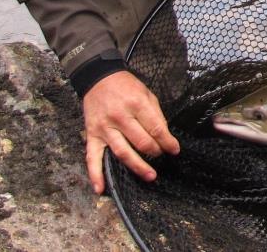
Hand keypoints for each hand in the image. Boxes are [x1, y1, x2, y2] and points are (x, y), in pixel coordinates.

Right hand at [81, 70, 179, 194]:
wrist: (99, 78)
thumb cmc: (126, 86)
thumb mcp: (146, 93)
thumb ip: (155, 114)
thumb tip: (164, 135)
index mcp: (136, 104)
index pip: (156, 128)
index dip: (168, 142)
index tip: (174, 149)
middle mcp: (120, 117)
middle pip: (141, 142)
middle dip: (155, 152)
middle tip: (161, 156)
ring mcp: (105, 128)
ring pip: (122, 152)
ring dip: (137, 167)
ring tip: (150, 176)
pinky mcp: (92, 135)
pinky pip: (92, 158)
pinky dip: (95, 175)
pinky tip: (100, 189)